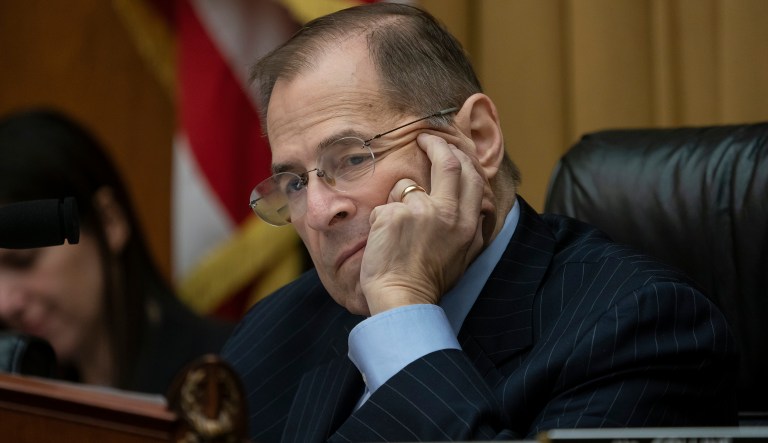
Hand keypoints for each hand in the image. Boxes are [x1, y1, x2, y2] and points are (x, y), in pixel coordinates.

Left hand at [360, 133, 487, 314]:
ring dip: (398, 201)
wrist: (403, 302)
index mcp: (469, 224)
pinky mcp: (394, 216)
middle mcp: (450, 214)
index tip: (446, 149)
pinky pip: (384, 206)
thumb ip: (469, 226)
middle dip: (436, 144)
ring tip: (395, 233)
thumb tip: (476, 204)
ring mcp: (421, 213)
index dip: (458, 155)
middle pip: (449, 163)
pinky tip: (383, 243)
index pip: (471, 175)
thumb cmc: (429, 282)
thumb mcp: (463, 254)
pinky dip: (380, 221)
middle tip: (424, 138)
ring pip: (407, 185)